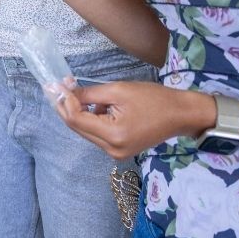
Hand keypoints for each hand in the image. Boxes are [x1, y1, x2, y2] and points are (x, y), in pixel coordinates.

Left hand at [55, 81, 213, 160]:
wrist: (181, 114)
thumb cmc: (154, 99)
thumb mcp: (119, 91)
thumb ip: (89, 94)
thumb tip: (66, 92)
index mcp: (113, 136)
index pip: (76, 120)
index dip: (64, 102)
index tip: (57, 85)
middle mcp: (112, 150)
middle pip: (77, 128)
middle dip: (67, 107)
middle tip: (59, 87)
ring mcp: (116, 153)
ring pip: (85, 131)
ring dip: (78, 113)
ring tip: (77, 92)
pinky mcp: (119, 150)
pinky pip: (97, 134)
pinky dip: (91, 119)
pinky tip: (95, 105)